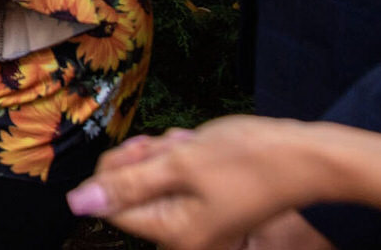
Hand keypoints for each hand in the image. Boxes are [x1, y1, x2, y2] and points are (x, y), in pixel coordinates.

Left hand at [73, 119, 337, 249]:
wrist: (305, 156)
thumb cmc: (248, 160)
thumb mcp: (179, 164)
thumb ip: (126, 184)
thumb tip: (76, 204)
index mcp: (172, 232)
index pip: (110, 202)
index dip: (119, 168)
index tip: (147, 150)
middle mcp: (181, 234)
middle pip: (129, 189)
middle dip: (146, 158)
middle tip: (177, 146)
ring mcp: (195, 218)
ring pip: (151, 176)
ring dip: (166, 154)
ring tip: (196, 148)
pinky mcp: (206, 202)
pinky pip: (175, 176)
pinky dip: (183, 156)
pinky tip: (203, 148)